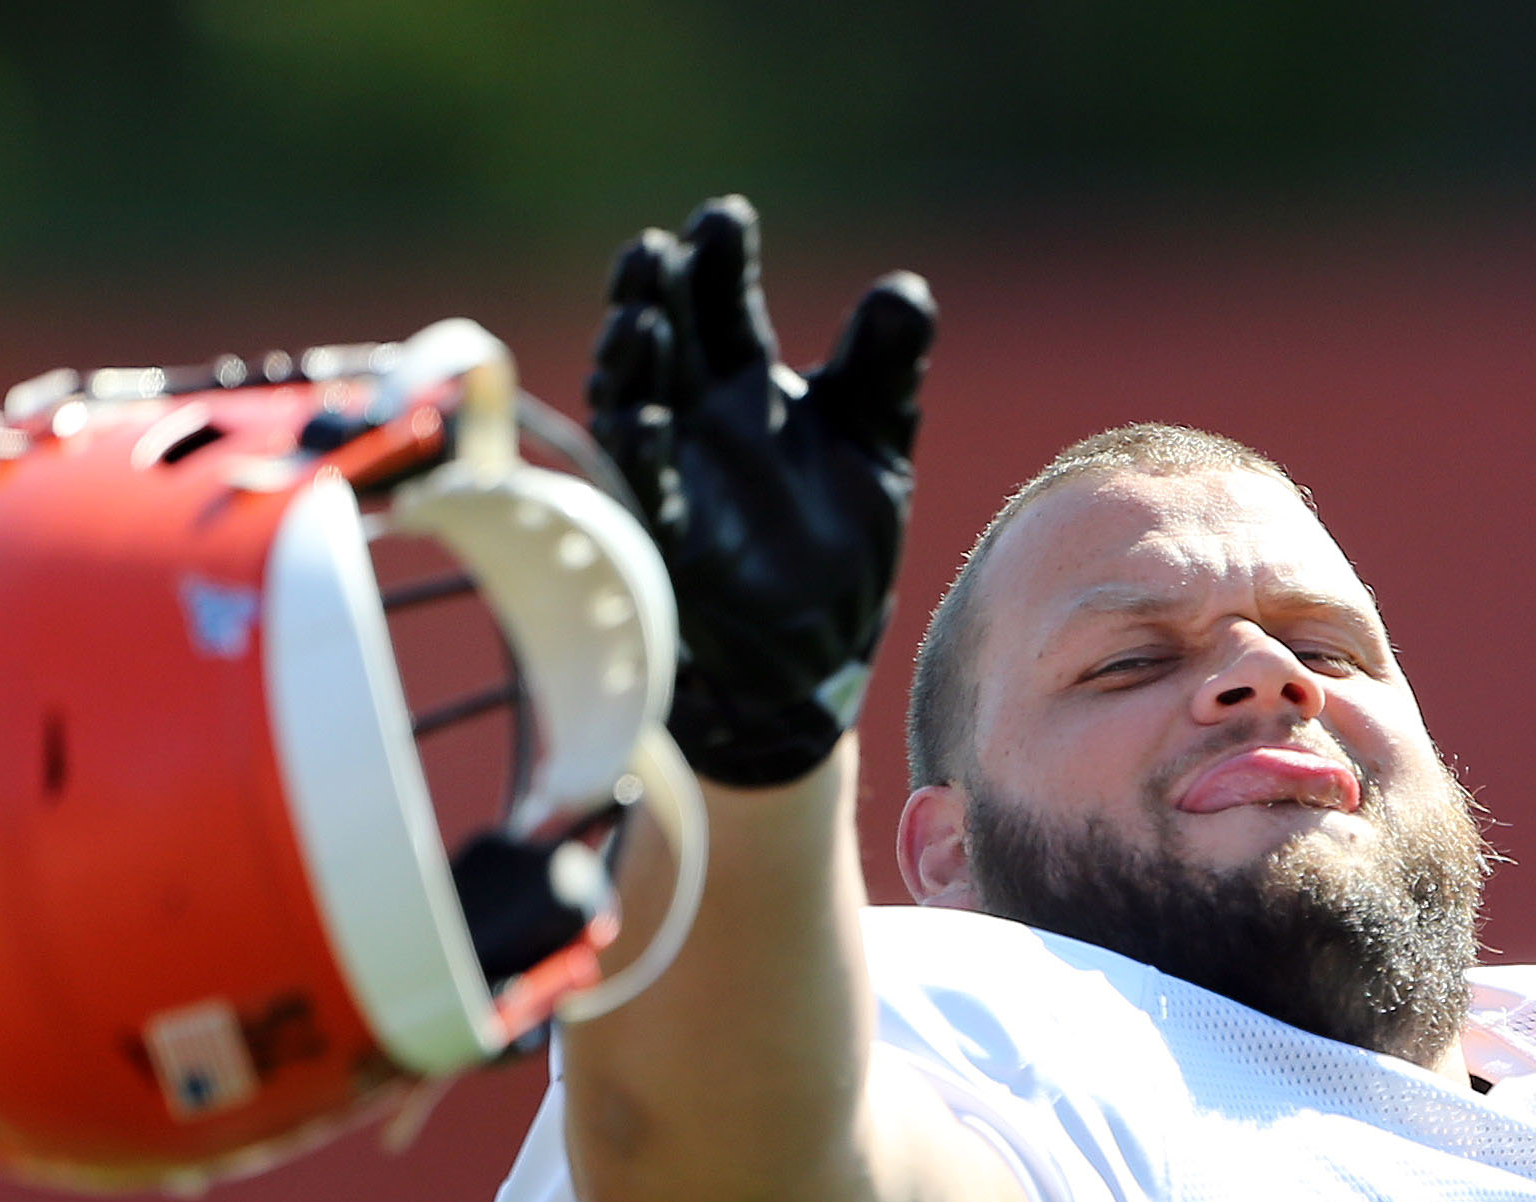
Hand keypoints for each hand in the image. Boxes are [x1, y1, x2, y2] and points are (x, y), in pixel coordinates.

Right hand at [586, 195, 935, 789]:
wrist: (824, 651)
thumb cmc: (841, 539)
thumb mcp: (878, 443)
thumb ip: (887, 366)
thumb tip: (904, 290)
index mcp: (746, 380)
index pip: (720, 298)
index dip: (718, 257)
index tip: (724, 217)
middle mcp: (698, 415)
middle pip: (663, 333)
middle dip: (652, 290)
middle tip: (655, 250)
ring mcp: (676, 473)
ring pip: (632, 399)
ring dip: (632, 360)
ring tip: (642, 320)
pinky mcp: (668, 537)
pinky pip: (642, 490)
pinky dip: (641, 454)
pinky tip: (647, 418)